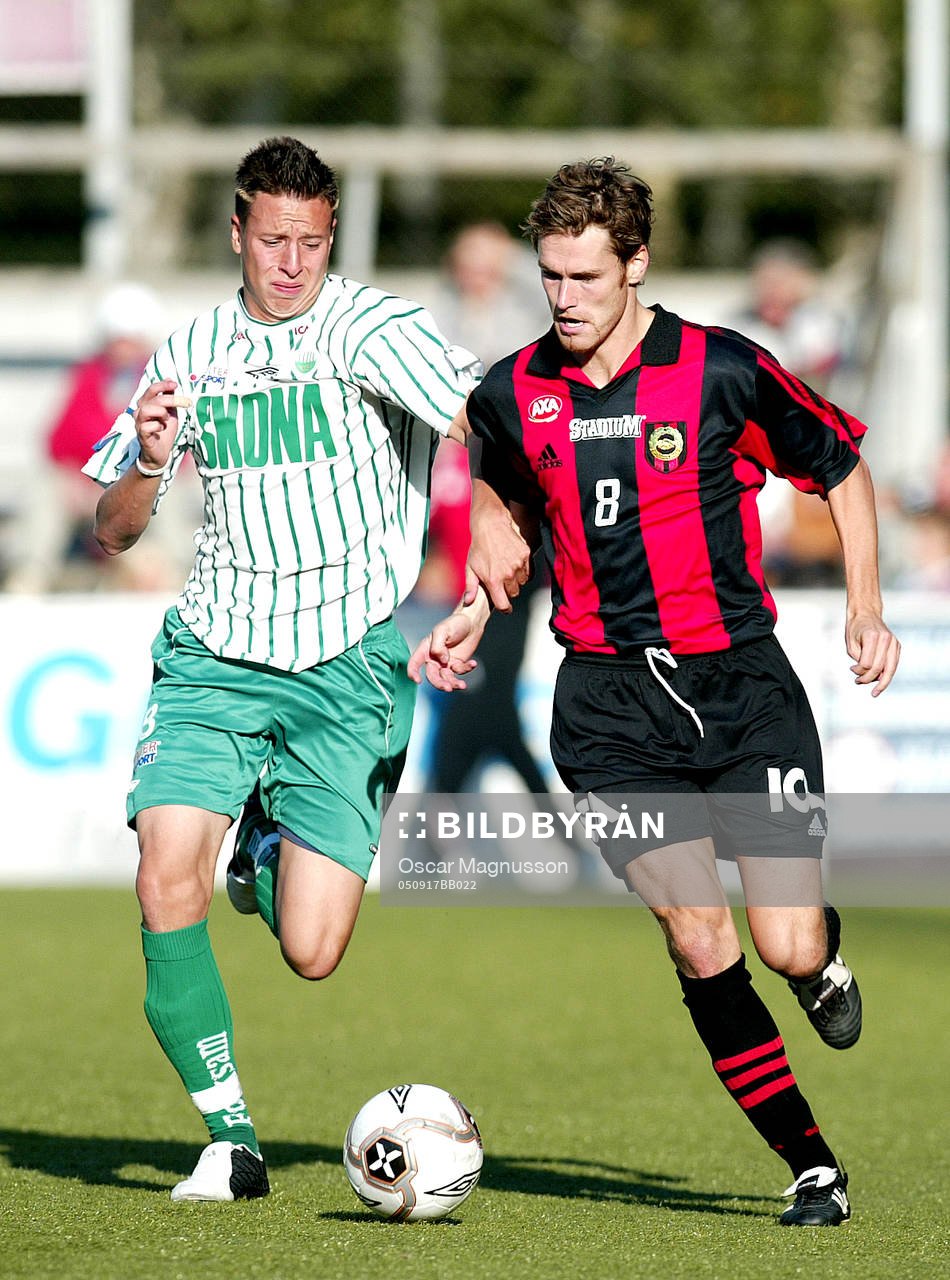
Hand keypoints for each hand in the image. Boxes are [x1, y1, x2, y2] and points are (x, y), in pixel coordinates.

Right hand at [135, 380, 189, 470]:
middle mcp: (140, 411)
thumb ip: (170, 399)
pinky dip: (157, 426)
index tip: (175, 384)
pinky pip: (146, 426)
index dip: (163, 385)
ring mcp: (139, 423)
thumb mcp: (170, 412)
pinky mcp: (141, 435)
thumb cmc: (164, 432)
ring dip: (162, 413)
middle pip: (154, 399)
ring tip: (166, 419)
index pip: (152, 389)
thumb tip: (171, 382)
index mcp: (147, 404)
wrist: (161, 453)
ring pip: (147, 409)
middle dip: (172, 399)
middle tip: (186, 403)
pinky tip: (161, 429)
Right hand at [408, 590, 490, 690]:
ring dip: (454, 683)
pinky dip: (467, 669)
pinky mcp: (457, 665)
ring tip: (462, 685)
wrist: (471, 622)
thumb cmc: (454, 623)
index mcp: (425, 650)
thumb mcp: (442, 631)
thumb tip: (442, 660)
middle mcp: (433, 659)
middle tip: (448, 688)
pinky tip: (473, 663)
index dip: (413, 672)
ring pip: (447, 679)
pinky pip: (461, 671)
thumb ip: (438, 646)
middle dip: (440, 684)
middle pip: (433, 676)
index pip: (414, 663)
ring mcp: (446, 663)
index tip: (417, 680)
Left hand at [465, 484, 530, 611]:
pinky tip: (513, 563)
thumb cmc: (478, 548)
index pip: (504, 604)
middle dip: (508, 591)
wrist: (490, 526)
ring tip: (506, 569)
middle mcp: (508, 574)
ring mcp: (518, 564)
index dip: (504, 608)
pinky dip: (523, 571)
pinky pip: (528, 571)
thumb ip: (471, 587)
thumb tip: (469, 602)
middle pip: (514, 593)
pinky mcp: (526, 555)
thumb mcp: (470, 567)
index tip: (505, 608)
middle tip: (501, 581)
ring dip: (516, 580)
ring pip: (522, 582)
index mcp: (493, 580)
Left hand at [846, 609, 900, 695]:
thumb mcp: (850, 644)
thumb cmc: (855, 629)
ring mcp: (894, 642)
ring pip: (891, 669)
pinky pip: (893, 664)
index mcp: (872, 637)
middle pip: (880, 668)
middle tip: (858, 682)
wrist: (866, 614)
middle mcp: (886, 639)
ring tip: (875, 693)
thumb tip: (868, 676)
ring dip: (882, 683)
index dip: (858, 671)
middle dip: (868, 679)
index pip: (867, 663)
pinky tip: (880, 683)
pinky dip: (887, 675)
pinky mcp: (897, 646)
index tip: (852, 669)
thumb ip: (858, 660)